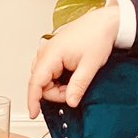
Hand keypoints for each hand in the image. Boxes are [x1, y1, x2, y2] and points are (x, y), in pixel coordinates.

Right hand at [26, 2, 121, 117]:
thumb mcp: (90, 65)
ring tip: (75, 81)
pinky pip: (50, 72)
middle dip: (56, 92)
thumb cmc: (97, 37)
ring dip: (58, 86)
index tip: (33, 114)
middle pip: (41, 83)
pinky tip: (71, 76)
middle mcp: (45, 52)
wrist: (104, 23)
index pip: (36, 82)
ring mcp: (48, 52)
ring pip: (45, 79)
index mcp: (51, 54)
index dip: (33, 100)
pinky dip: (59, 80)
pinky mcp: (53, 53)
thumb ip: (78, 86)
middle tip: (74, 92)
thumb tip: (70, 102)